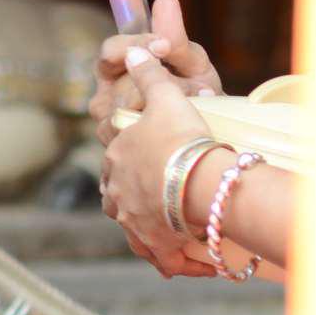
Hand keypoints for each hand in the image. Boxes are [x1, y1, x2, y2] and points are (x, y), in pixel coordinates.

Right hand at [93, 0, 223, 151]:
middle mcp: (105, 94)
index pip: (111, 50)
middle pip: (121, 82)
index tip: (164, 45)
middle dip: (159, 82)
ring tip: (196, 105)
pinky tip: (185, 125)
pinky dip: (163, 128)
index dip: (136, 46)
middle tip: (192, 85)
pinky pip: (134, 133)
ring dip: (166, 106)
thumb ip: (176, 37)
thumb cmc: (196, 94)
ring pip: (128, 109)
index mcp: (116, 65)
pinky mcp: (117, 146)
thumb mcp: (191, 62)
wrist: (207, 137)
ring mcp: (107, 122)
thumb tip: (166, 0)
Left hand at [98, 45, 220, 278]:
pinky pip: (161, 257)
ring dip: (152, 227)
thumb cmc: (182, 139)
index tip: (152, 160)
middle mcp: (117, 192)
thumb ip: (149, 74)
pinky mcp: (152, 244)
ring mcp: (132, 220)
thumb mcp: (165, 98)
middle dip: (138, 194)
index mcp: (116, 157)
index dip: (132, 158)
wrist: (199, 181)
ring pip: (136, 227)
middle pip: (122, 194)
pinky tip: (192, 262)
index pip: (116, 158)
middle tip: (164, 195)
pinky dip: (174, 260)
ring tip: (174, 228)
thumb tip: (135, 52)